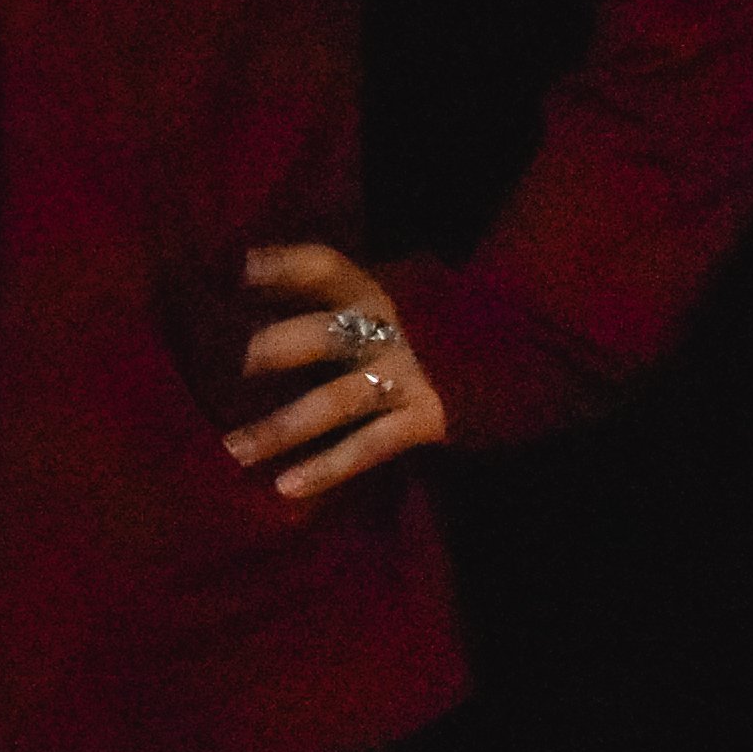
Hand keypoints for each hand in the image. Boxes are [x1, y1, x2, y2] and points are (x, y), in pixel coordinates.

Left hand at [223, 242, 446, 501]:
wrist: (537, 349)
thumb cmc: (447, 324)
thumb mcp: (403, 295)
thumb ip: (348, 296)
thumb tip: (260, 282)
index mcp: (379, 289)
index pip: (327, 266)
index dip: (285, 265)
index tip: (241, 268)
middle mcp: (391, 327)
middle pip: (322, 333)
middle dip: (270, 350)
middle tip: (215, 370)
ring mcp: (411, 374)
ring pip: (335, 400)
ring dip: (281, 427)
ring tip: (233, 450)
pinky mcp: (431, 417)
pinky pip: (369, 445)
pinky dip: (328, 467)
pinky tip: (287, 487)